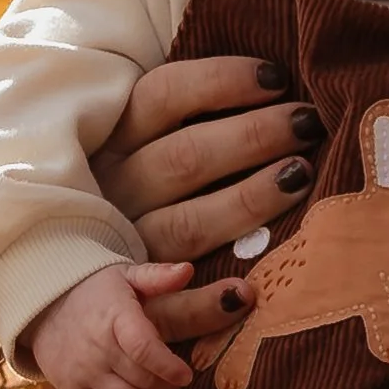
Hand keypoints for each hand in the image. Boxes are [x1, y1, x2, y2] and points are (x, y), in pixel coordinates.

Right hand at [25, 261, 197, 388]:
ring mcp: (82, 372)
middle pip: (140, 378)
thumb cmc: (96, 290)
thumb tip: (188, 271)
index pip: (144, 348)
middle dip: (165, 382)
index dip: (168, 366)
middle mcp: (97, 348)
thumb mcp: (126, 275)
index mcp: (114, 318)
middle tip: (176, 377)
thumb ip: (157, 276)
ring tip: (158, 388)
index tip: (187, 375)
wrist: (45, 304)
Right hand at [88, 55, 323, 347]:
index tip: (278, 77)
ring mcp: (122, 249)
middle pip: (185, 157)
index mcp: (111, 138)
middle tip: (308, 122)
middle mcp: (113, 191)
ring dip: (249, 201)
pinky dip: (206, 306)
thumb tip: (274, 77)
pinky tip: (248, 293)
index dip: (222, 81)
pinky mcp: (133, 304)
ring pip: (187, 225)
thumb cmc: (145, 179)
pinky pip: (167, 311)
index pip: (163, 96)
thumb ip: (191, 108)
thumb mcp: (145, 134)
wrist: (80, 281)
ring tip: (301, 176)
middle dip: (255, 135)